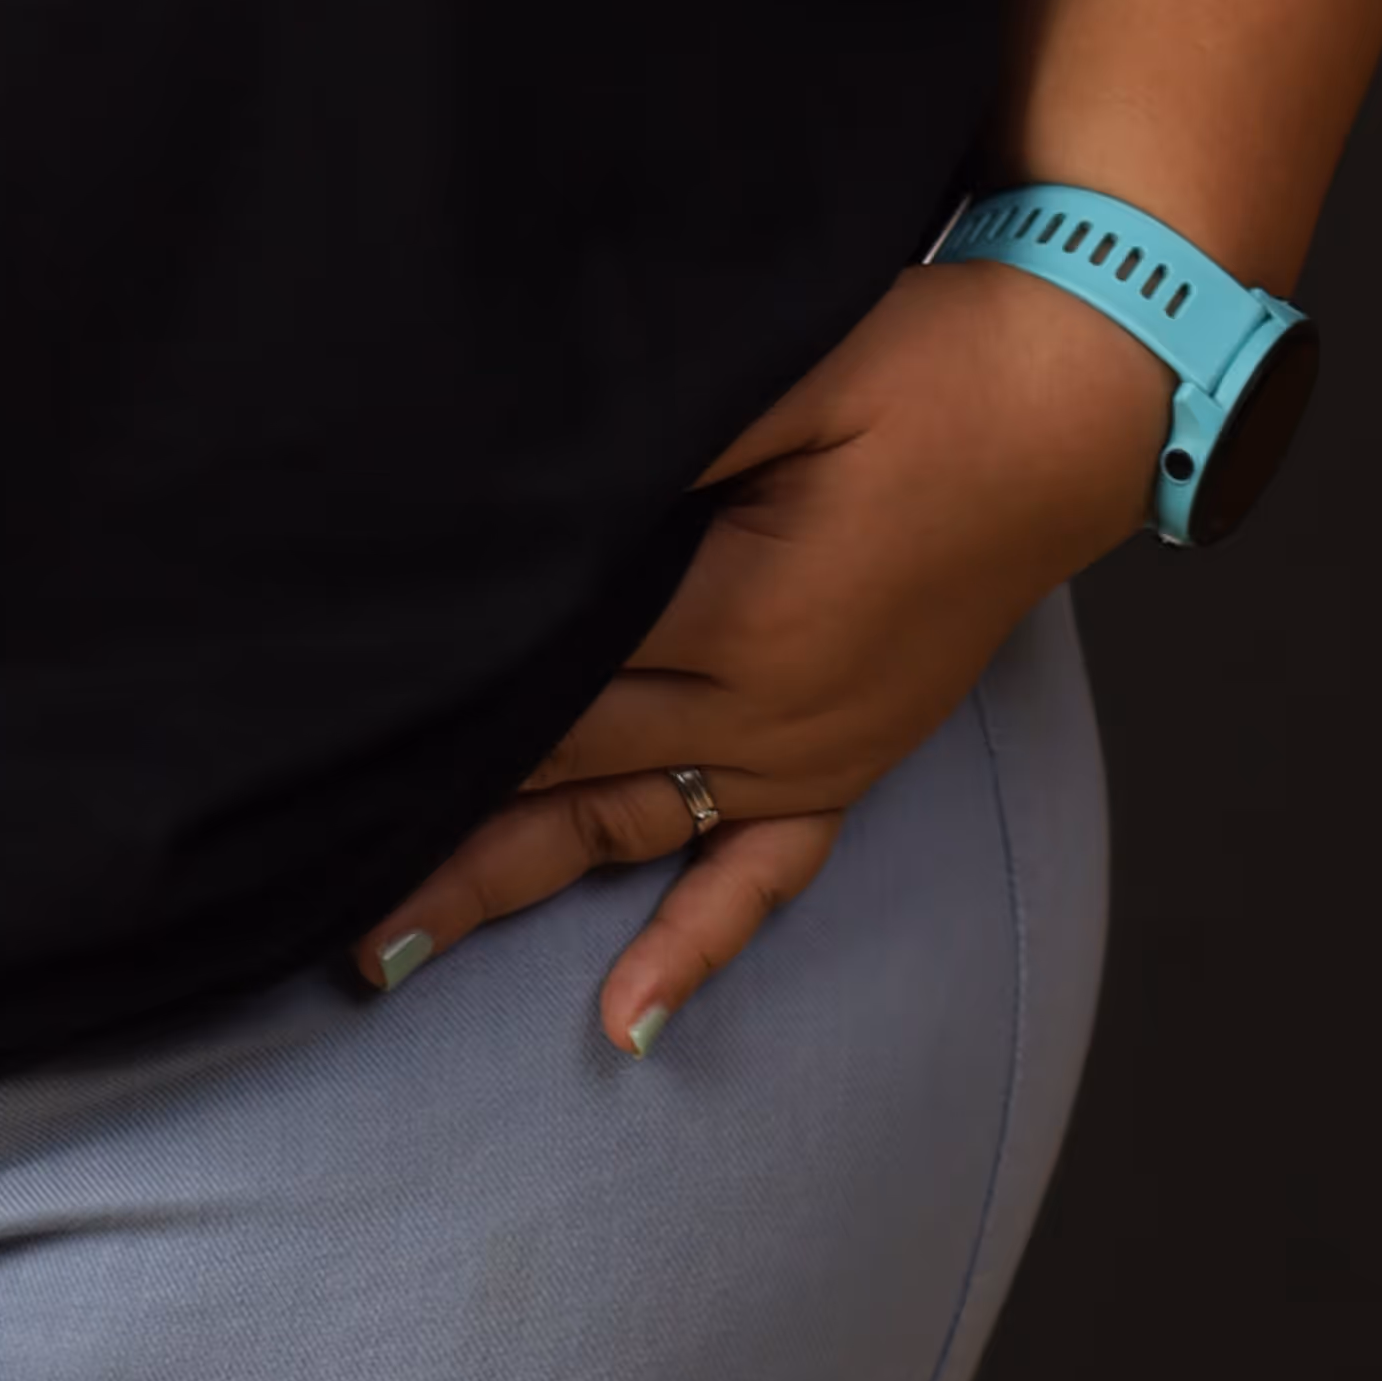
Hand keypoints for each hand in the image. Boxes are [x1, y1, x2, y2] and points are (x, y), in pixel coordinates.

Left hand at [350, 258, 1165, 1049]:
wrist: (1082, 402)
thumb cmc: (929, 357)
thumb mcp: (791, 365)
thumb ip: (659, 426)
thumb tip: (536, 463)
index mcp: (746, 605)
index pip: (549, 667)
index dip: (431, 696)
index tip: (318, 730)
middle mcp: (774, 704)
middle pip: (563, 766)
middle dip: (431, 816)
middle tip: (299, 868)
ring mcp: (816, 744)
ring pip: (628, 831)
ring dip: (508, 891)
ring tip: (386, 952)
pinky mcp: (854, 755)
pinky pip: (766, 875)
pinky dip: (694, 948)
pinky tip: (626, 1023)